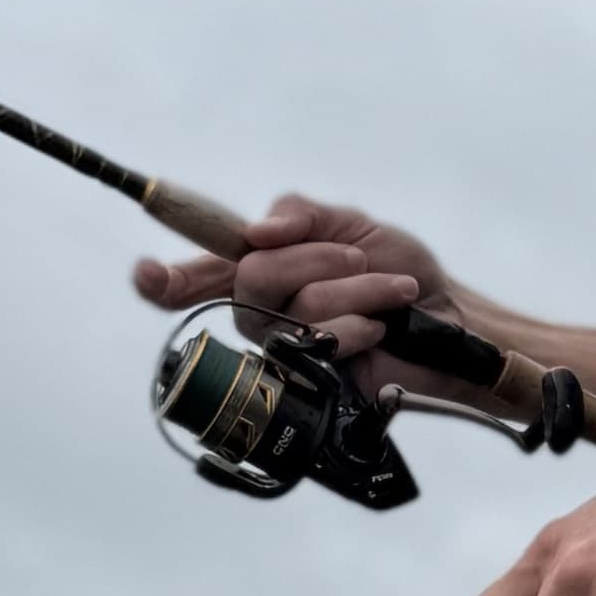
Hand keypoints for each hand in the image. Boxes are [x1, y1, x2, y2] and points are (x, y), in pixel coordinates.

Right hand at [132, 192, 449, 368]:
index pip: (197, 276)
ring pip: (296, 307)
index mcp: (261, 268)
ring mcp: (286, 349)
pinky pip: (321, 341)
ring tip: (390, 291)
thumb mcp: (349, 222)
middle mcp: (262, 311)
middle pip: (252, 277)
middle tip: (358, 256)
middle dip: (313, 258)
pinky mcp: (315, 380)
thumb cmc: (398, 268)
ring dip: (354, 288)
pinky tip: (380, 327)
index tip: (146, 275)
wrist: (449, 315)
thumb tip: (258, 231)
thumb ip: (299, 215)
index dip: (165, 279)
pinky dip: (358, 322)